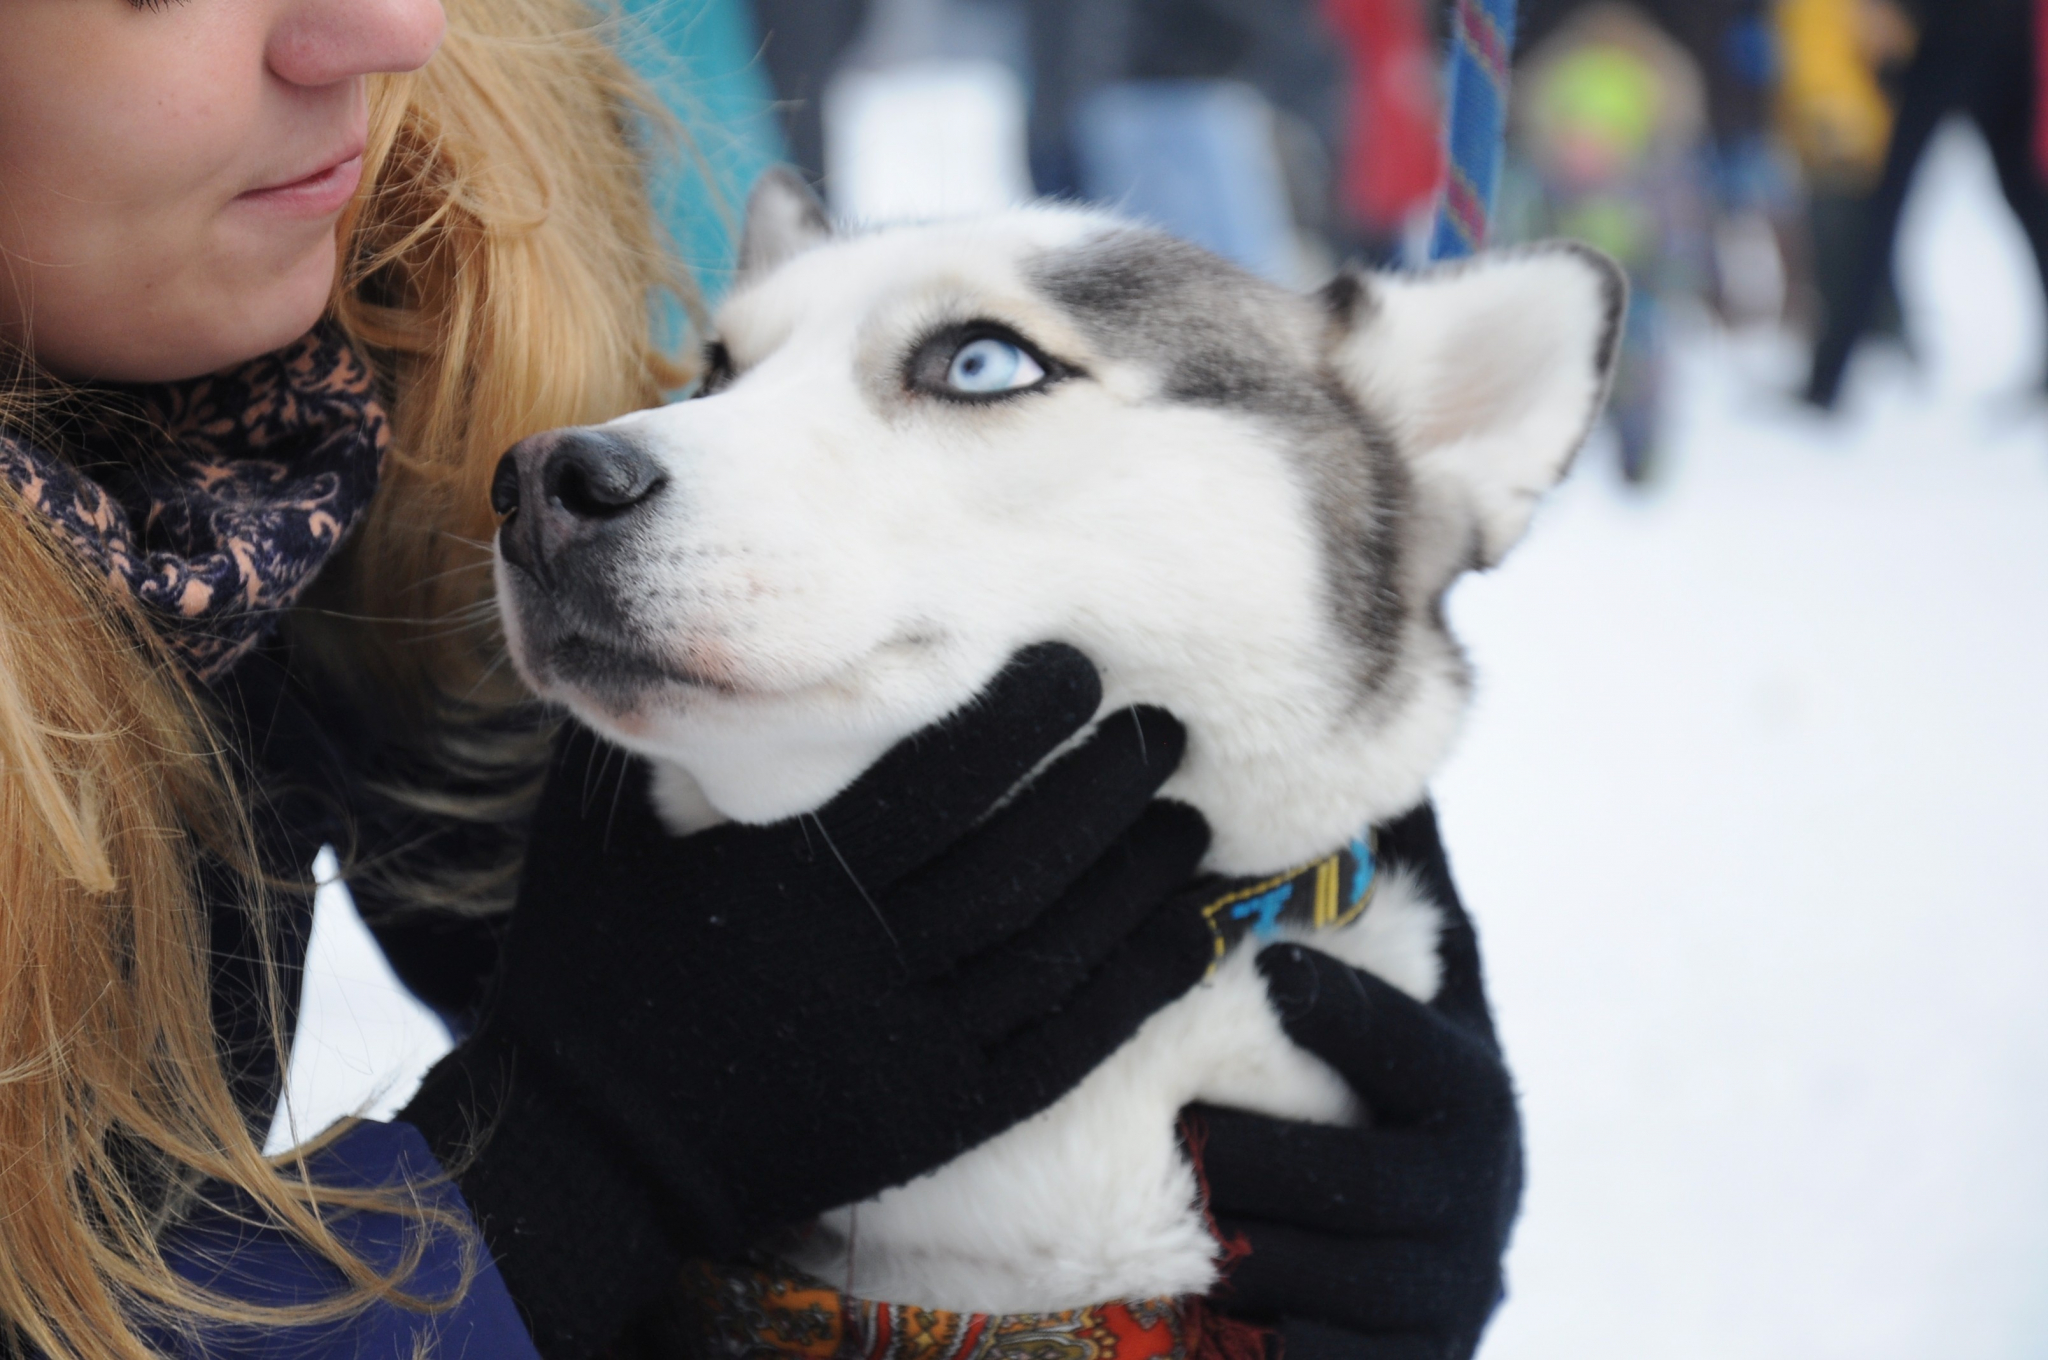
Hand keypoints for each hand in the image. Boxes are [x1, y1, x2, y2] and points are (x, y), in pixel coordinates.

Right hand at [404, 644, 1219, 1356]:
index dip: (1018, 717)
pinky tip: (1184, 931)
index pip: (933, 782)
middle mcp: (858, 964)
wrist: (584, 1148)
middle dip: (1106, 786)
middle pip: (1018, 859)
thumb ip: (643, 730)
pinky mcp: (936, 1115)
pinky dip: (1131, 986)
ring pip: (1053, 949)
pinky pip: (1060, 1048)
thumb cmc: (586, 969)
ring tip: (1186, 816)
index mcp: (782, 885)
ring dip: (1133, 876)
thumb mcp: (587, 836)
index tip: (1077, 665)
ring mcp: (905, 1047)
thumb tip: (674, 622)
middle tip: (1163, 729)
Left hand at [1190, 805, 1519, 1359]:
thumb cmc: (1375, 1110)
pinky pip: (1310, 1358)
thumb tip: (1379, 752)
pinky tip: (1171, 1308)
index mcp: (1469, 1099)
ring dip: (1235, 1247)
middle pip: (1360, 1186)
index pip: (1424, 1059)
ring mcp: (1435, 1304)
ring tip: (1148, 1212)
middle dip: (1262, 1156)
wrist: (1404, 1291)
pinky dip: (1247, 1340)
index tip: (1268, 969)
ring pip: (1318, 1279)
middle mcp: (1472, 1207)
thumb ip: (1386, 897)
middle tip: (1171, 1123)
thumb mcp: (1393, 1007)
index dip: (1356, 1018)